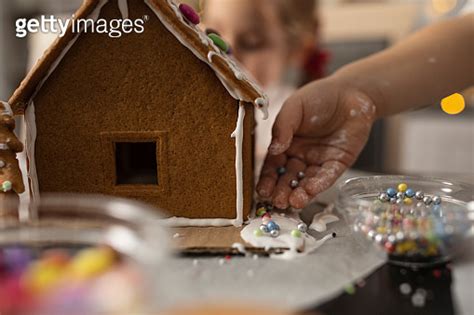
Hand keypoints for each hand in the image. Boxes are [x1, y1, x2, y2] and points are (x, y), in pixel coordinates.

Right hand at [256, 76, 376, 208]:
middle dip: (282, 190)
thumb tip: (273, 149)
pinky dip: (318, 184)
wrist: (352, 92)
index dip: (267, 179)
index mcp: (285, 143)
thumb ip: (283, 126)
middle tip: (277, 202)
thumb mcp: (295, 107)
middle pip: (287, 177)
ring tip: (293, 202)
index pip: (273, 165)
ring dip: (299, 193)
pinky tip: (310, 191)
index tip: (262, 191)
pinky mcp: (337, 164)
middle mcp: (300, 156)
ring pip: (305, 181)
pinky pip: (326, 176)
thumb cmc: (319, 96)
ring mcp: (318, 161)